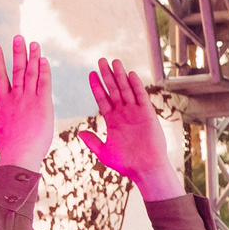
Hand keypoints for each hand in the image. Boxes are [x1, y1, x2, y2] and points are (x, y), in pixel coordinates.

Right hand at [0, 36, 53, 171]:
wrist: (20, 155)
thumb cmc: (7, 146)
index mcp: (3, 103)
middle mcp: (15, 98)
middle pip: (16, 70)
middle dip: (17, 53)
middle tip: (18, 37)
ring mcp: (29, 100)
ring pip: (31, 74)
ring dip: (32, 57)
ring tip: (33, 43)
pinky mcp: (43, 105)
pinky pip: (44, 84)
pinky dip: (44, 71)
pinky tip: (44, 60)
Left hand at [76, 58, 180, 201]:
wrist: (145, 168)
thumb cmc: (126, 163)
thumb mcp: (103, 152)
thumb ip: (92, 141)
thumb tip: (80, 133)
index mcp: (113, 121)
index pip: (103, 98)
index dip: (97, 86)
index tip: (91, 74)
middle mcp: (124, 114)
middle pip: (114, 89)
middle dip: (107, 75)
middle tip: (101, 61)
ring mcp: (136, 112)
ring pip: (126, 89)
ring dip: (120, 75)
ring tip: (114, 61)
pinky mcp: (148, 114)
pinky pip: (141, 96)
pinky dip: (136, 85)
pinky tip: (130, 74)